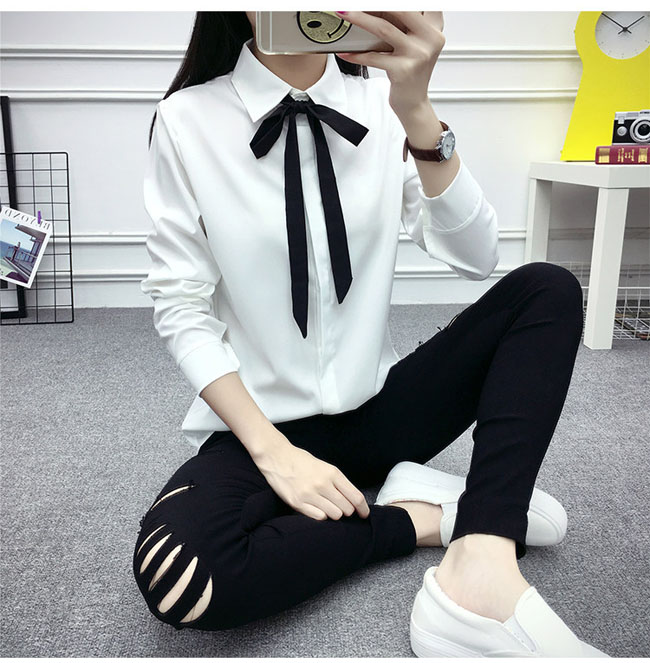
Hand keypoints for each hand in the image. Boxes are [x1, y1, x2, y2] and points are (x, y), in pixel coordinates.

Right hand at [251, 431, 369, 520]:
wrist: (277, 457)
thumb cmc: (301, 461)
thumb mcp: (324, 466)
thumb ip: (337, 482)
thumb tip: (352, 500)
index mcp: (332, 473)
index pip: (355, 496)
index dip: (363, 509)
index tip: (364, 514)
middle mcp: (323, 484)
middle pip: (346, 508)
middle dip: (347, 510)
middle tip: (340, 507)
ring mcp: (310, 494)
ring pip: (334, 515)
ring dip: (333, 513)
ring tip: (326, 506)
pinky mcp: (297, 503)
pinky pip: (319, 517)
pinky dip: (321, 515)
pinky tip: (316, 508)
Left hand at [334, 11, 444, 119]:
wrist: (413, 102)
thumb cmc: (411, 70)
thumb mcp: (417, 42)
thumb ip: (408, 23)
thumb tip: (377, 9)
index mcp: (435, 27)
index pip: (420, 3)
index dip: (399, 0)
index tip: (375, 1)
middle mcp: (430, 39)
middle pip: (401, 8)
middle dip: (373, 4)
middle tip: (351, 1)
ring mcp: (417, 55)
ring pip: (384, 29)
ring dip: (359, 18)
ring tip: (344, 12)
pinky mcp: (403, 70)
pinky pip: (374, 57)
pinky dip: (356, 54)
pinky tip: (344, 52)